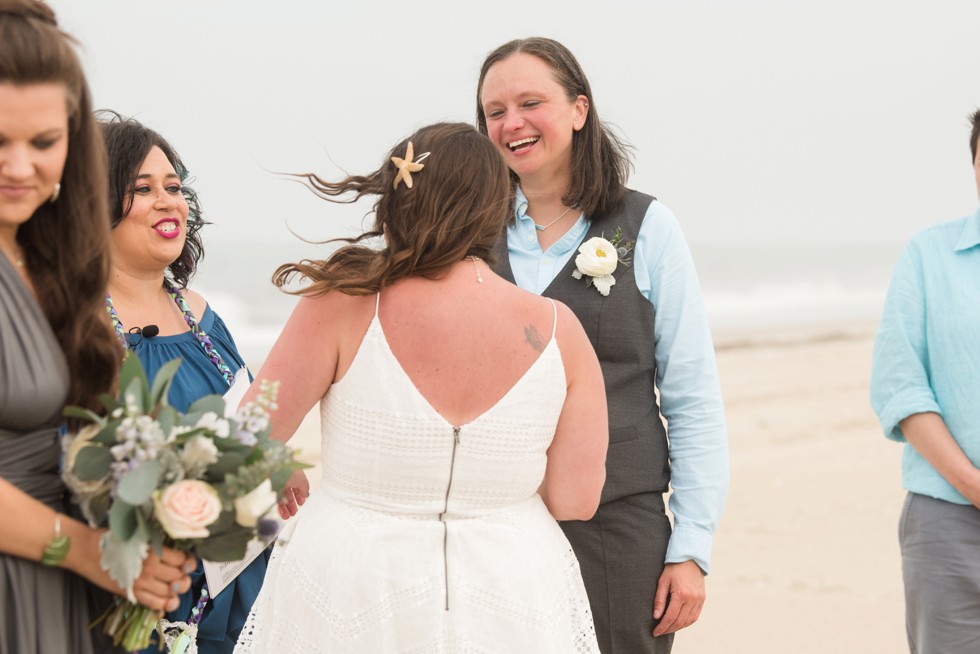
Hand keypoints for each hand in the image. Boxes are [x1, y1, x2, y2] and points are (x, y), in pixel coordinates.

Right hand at [74, 527, 192, 611]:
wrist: (85, 549)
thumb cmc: (112, 538)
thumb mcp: (138, 534)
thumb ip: (156, 542)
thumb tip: (175, 551)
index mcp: (153, 550)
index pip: (181, 560)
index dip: (188, 562)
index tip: (188, 562)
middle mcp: (149, 568)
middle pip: (177, 577)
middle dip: (183, 577)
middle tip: (182, 575)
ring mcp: (139, 582)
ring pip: (168, 592)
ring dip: (175, 592)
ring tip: (175, 588)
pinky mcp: (129, 593)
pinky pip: (152, 603)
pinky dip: (162, 605)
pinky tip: (166, 602)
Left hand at [278, 469, 309, 519]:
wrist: (275, 468)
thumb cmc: (290, 472)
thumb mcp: (302, 480)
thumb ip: (305, 488)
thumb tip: (306, 496)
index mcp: (294, 477)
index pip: (297, 489)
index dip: (299, 497)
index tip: (301, 504)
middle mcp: (285, 482)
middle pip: (289, 495)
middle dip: (292, 505)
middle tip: (294, 513)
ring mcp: (278, 486)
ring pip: (282, 499)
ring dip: (285, 509)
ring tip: (288, 517)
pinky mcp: (271, 492)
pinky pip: (275, 501)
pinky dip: (279, 508)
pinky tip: (283, 514)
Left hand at [652, 560, 704, 636]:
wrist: (690, 558)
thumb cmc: (673, 568)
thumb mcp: (663, 581)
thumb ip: (659, 600)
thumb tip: (656, 617)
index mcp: (681, 594)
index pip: (670, 617)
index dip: (662, 627)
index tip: (655, 632)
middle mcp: (692, 599)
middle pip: (680, 621)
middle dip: (668, 629)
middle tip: (660, 632)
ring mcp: (699, 600)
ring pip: (688, 621)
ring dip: (678, 627)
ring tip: (668, 629)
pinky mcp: (702, 599)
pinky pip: (695, 616)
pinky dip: (687, 622)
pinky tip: (679, 623)